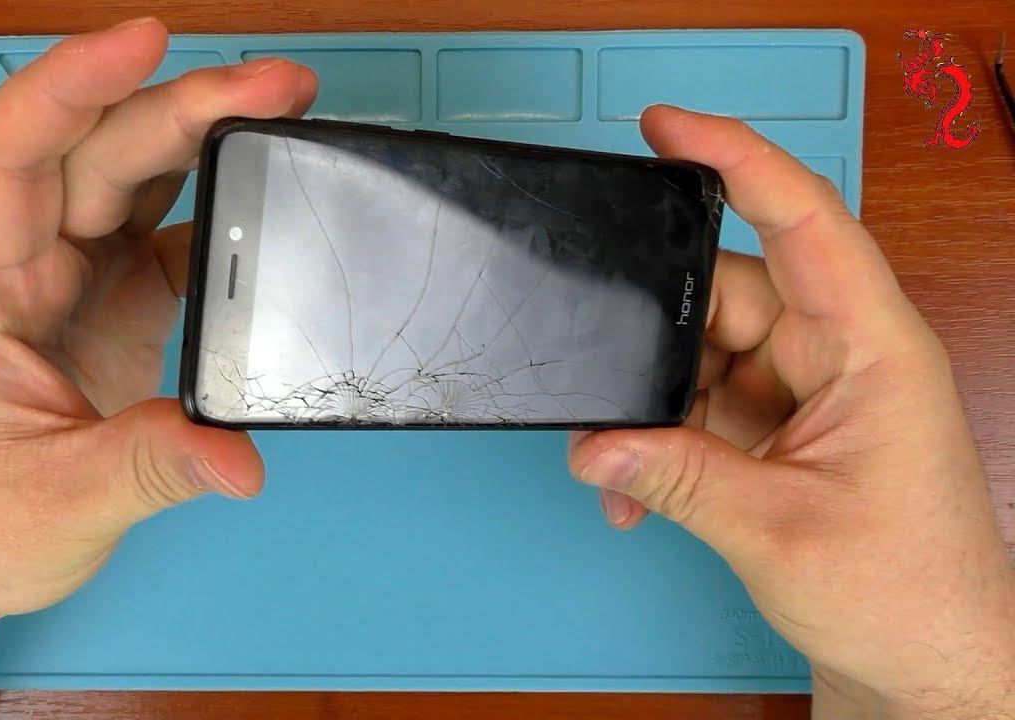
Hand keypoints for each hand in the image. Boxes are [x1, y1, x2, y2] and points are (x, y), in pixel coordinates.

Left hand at [0, 19, 316, 625]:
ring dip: (198, 135)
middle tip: (275, 85)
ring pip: (129, 179)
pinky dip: (212, 212)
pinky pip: (163, 235)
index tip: (144, 42)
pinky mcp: (109, 306)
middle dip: (180, 104)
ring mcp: (67, 281)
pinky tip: (259, 202)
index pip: (9, 153)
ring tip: (276, 107)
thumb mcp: (55, 504)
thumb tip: (240, 455)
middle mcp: (19, 267)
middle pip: (94, 152)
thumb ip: (151, 467)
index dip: (70, 85)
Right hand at [569, 106, 1013, 713]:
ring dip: (653, 406)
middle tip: (605, 384)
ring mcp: (808, 390)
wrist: (930, 667)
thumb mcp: (778, 531)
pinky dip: (662, 439)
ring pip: (704, 352)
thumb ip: (679, 477)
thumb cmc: (908, 596)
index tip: (666, 128)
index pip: (806, 221)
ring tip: (624, 467)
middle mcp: (841, 354)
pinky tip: (637, 487)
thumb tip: (595, 440)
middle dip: (656, 336)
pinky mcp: (781, 426)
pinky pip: (701, 403)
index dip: (738, 160)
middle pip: (727, 294)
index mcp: (873, 349)